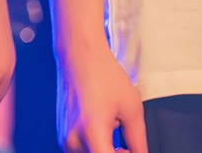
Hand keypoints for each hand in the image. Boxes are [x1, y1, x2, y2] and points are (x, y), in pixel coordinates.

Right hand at [55, 38, 145, 152]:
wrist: (80, 57)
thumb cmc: (104, 76)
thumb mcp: (132, 109)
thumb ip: (138, 142)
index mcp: (92, 132)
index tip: (130, 151)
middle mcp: (74, 140)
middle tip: (128, 147)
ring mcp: (65, 139)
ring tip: (116, 136)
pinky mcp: (63, 136)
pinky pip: (82, 152)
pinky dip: (96, 149)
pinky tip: (105, 133)